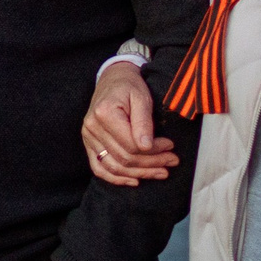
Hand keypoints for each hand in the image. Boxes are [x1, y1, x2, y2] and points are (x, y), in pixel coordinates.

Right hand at [83, 62, 176, 184]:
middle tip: (172, 161)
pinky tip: (135, 181)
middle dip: (152, 163)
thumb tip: (146, 147)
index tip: (171, 146)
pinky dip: (116, 179)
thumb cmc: (130, 86)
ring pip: (114, 167)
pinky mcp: (88, 144)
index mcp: (104, 113)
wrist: (113, 79)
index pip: (131, 144)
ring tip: (161, 172)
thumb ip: (144, 122)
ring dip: (140, 174)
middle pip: (124, 158)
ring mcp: (88, 137)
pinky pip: (99, 168)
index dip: (154, 150)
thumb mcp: (141, 97)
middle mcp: (92, 127)